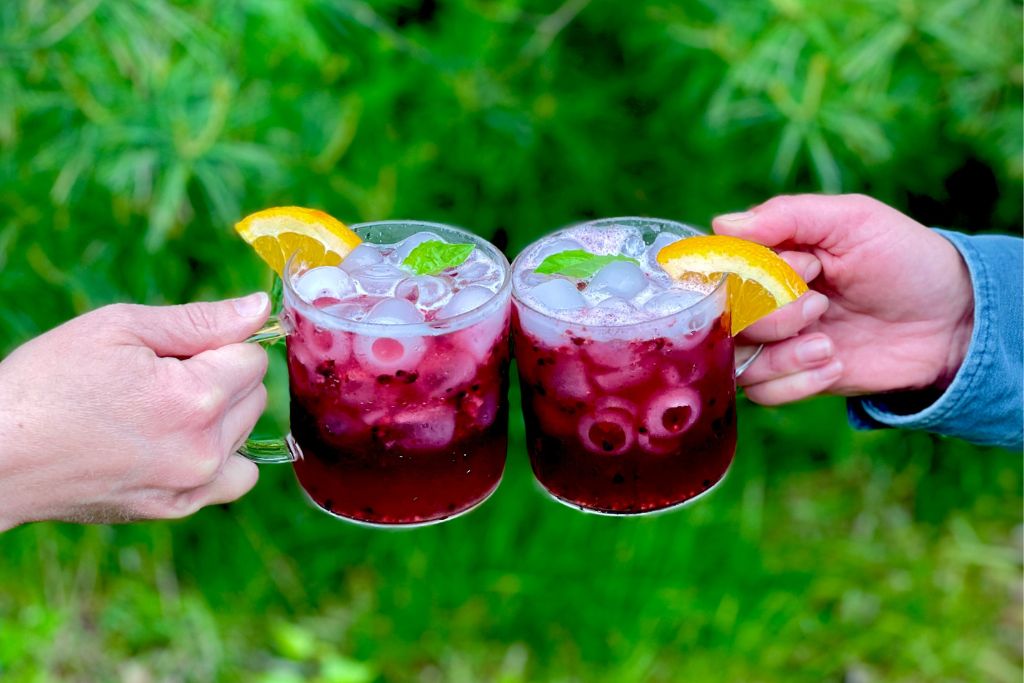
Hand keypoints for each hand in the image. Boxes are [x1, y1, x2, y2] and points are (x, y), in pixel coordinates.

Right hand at [0, 293, 270, 529]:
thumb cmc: (49, 382)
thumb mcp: (120, 328)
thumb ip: (202, 320)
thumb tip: (261, 308)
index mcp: (195, 398)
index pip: (253, 358)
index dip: (217, 344)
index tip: (174, 351)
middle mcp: (204, 448)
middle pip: (255, 395)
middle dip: (221, 377)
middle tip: (158, 379)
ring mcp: (193, 486)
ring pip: (246, 434)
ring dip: (222, 417)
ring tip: (162, 411)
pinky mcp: (177, 509)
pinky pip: (233, 478)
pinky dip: (219, 458)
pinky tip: (178, 443)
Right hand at [714, 194, 973, 405]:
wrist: (952, 321)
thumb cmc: (904, 258)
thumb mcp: (852, 220)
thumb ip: (787, 216)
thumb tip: (721, 223)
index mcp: (768, 255)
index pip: (719, 268)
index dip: (750, 273)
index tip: (806, 265)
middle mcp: (761, 299)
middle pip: (724, 319)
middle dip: (771, 317)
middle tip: (822, 305)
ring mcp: (774, 342)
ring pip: (737, 360)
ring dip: (782, 355)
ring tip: (829, 346)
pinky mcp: (792, 378)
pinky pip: (760, 393)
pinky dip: (796, 382)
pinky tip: (835, 365)